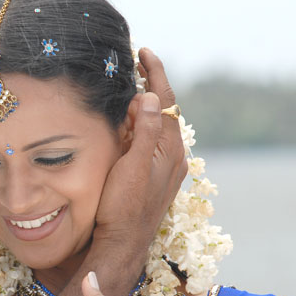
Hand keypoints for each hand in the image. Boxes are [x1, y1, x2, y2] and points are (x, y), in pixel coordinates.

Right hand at [92, 49, 186, 264]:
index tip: (142, 52)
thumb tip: (152, 97)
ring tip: (130, 88)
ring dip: (146, 104)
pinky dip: (143, 123)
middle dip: (151, 85)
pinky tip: (129, 123)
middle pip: (166, 110)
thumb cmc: (124, 207)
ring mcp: (166, 167)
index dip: (155, 73)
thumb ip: (145, 131)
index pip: (166, 101)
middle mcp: (173, 155)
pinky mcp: (156, 176)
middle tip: (134, 65)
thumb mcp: (133, 166)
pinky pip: (153, 139)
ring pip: (159, 124)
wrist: (123, 243)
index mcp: (169, 149)